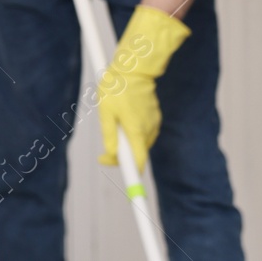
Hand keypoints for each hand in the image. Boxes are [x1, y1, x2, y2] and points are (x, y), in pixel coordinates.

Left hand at [97, 4, 190, 166]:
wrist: (134, 67)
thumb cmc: (116, 87)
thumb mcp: (105, 111)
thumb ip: (109, 135)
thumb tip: (109, 157)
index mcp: (136, 130)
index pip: (138, 162)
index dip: (134, 177)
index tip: (133, 193)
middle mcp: (149, 130)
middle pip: (137, 153)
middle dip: (122, 152)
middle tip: (107, 142)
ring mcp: (154, 123)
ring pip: (139, 142)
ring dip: (127, 139)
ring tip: (116, 117)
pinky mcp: (155, 117)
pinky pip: (143, 131)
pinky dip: (134, 130)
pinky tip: (126, 114)